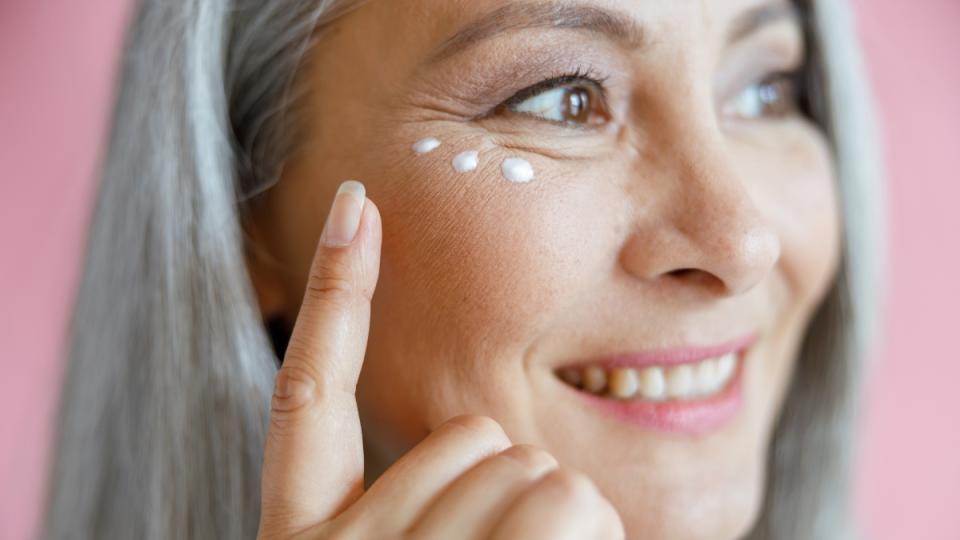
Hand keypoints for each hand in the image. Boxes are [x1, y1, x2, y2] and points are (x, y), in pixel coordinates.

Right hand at [257, 180, 624, 539]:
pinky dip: (595, 532)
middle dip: (514, 486)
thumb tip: (515, 458)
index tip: (356, 203)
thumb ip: (441, 501)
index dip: (332, 292)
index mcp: (308, 534)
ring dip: (559, 518)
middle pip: (472, 431)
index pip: (308, 393)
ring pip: (527, 461)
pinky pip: (565, 494)